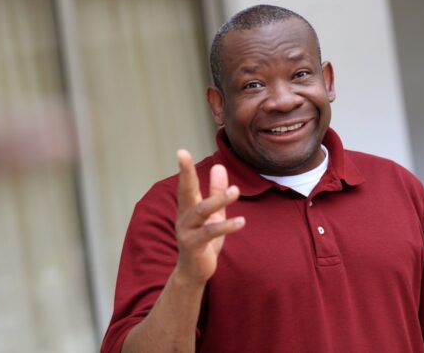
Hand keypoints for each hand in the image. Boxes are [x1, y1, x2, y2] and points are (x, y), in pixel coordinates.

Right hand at [173, 150, 244, 284]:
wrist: (194, 271)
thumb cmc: (203, 240)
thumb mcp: (213, 213)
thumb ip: (216, 191)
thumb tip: (219, 165)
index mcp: (188, 206)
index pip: (187, 184)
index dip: (185, 168)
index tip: (181, 151)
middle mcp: (184, 216)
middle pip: (185, 190)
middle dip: (185, 172)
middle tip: (182, 154)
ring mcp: (187, 231)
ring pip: (200, 211)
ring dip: (217, 200)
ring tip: (235, 191)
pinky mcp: (194, 245)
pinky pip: (210, 233)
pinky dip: (226, 226)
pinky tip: (241, 221)